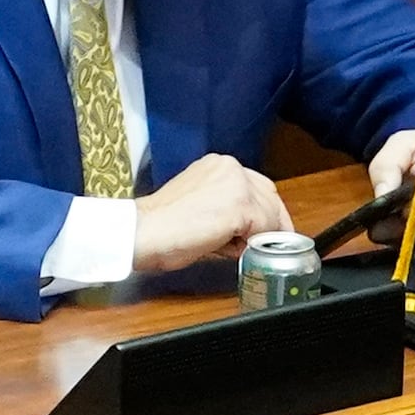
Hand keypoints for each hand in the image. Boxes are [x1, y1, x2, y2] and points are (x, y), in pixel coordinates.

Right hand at [126, 152, 293, 276]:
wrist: (144, 232)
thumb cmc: (162, 226)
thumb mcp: (200, 203)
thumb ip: (224, 206)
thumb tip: (247, 228)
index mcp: (219, 164)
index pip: (257, 186)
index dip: (265, 211)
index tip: (265, 231)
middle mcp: (231, 167)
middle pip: (270, 197)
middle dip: (270, 224)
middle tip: (262, 246)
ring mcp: (238, 185)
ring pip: (269, 215)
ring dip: (256, 237)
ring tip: (228, 249)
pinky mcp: (240, 206)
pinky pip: (263, 230)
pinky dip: (251, 245)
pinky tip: (227, 250)